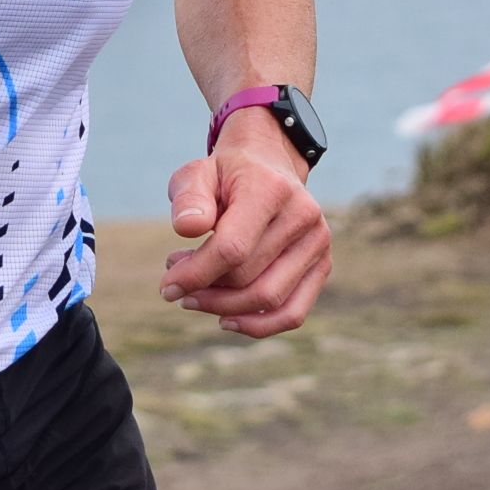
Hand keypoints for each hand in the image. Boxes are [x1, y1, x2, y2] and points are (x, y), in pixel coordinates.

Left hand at [160, 111, 329, 336]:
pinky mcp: (322, 264)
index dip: (195, 274)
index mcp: (271, 189)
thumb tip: (187, 228)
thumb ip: (189, 198)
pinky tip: (225, 320)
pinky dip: (258, 325)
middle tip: (175, 282)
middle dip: (204, 289)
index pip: (232, 248)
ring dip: (223, 308)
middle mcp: (303, 216)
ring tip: (194, 296)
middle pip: (247, 277)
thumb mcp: (198, 173)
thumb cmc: (226, 174)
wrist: (268, 164)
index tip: (167, 286)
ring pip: (269, 299)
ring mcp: (318, 242)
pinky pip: (293, 312)